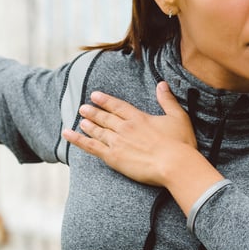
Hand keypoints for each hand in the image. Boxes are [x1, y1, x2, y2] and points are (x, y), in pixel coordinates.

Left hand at [61, 81, 198, 186]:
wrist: (175, 165)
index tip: (95, 96)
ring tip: (80, 119)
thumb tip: (162, 84)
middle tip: (83, 108)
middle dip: (93, 112)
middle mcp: (125, 128)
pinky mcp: (113, 157)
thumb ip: (167, 100)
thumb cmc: (180, 144)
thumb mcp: (178, 117)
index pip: (118, 106)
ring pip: (97, 131)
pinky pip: (91, 147)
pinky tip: (68, 135)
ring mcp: (117, 142)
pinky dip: (78, 140)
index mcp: (139, 118)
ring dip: (88, 124)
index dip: (105, 101)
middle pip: (105, 118)